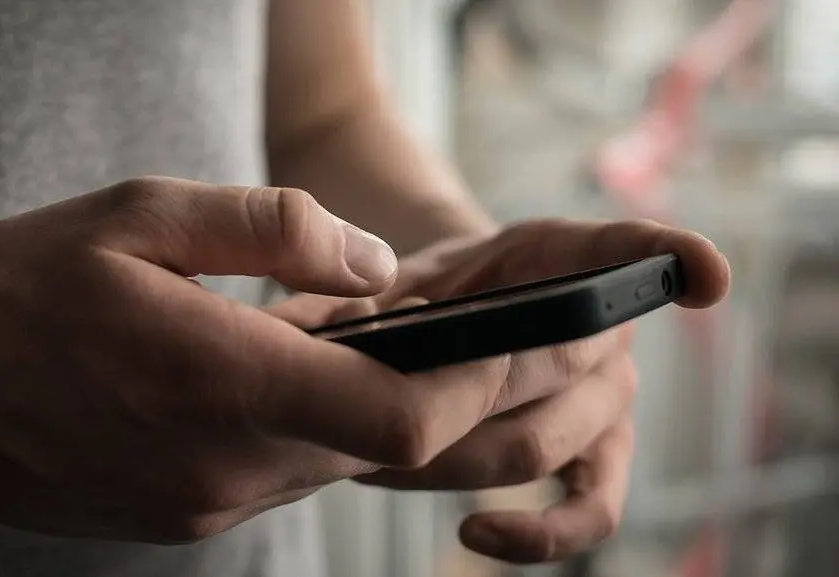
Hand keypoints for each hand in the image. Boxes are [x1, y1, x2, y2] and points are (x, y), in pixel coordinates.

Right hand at [0, 177, 444, 542]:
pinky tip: (268, 381)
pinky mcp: (182, 518)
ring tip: (338, 342)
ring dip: (359, 406)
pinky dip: (302, 429)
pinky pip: (279, 477)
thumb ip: (275, 231)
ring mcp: (203, 505)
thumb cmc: (15, 291)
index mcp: (223, 385)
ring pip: (332, 462)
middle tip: (435, 327)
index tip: (503, 339)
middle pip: (383, 445)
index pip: (405, 419)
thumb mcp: (140, 215)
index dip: (475, 383)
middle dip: (431, 389)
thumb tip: (376, 265)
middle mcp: (225, 468)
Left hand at [270, 219, 730, 562]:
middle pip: (565, 375)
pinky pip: (592, 508)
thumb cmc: (418, 293)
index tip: (708, 278)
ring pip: (550, 443)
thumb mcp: (381, 271)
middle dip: (471, 397)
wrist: (440, 323)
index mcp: (558, 256)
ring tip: (394, 455)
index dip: (666, 254)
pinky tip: (479, 530)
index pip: (618, 248)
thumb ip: (361, 290)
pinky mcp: (597, 453)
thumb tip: (347, 324)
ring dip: (466, 456)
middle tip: (389, 405)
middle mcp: (601, 324)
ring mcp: (608, 393)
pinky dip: (542, 531)